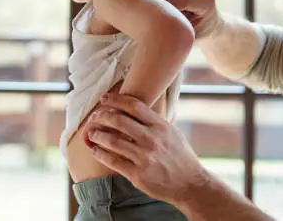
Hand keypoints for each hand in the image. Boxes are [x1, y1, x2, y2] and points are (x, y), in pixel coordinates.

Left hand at [84, 93, 209, 204]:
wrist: (191, 184)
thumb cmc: (181, 157)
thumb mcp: (173, 132)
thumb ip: (155, 121)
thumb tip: (138, 108)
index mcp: (160, 126)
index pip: (134, 106)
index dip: (116, 100)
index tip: (104, 99)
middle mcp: (152, 139)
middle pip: (120, 121)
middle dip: (102, 116)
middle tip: (94, 117)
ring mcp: (145, 157)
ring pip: (113, 141)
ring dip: (97, 135)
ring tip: (91, 133)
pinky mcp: (138, 174)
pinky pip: (113, 161)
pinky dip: (100, 153)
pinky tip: (94, 150)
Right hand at [156, 0, 220, 38]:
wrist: (209, 24)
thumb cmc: (197, 33)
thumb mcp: (189, 34)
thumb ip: (177, 25)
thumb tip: (158, 21)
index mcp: (207, 1)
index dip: (168, 6)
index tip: (159, 17)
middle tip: (152, 10)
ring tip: (162, 10)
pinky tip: (166, 4)